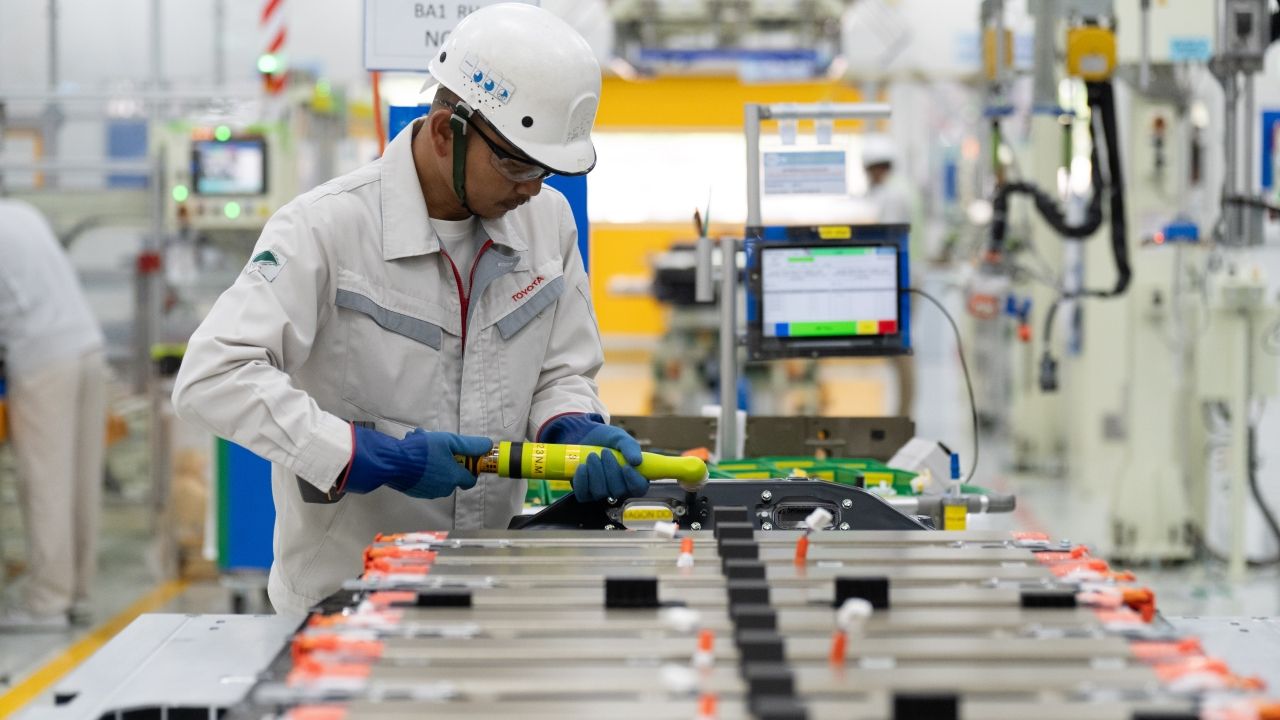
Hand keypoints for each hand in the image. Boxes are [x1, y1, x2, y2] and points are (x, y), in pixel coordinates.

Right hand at [344, 425, 492, 499]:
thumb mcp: (449, 441)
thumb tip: (488, 446)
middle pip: (452, 474)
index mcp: (454, 478)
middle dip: (446, 457)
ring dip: (432, 459)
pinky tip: (410, 453)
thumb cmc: (422, 451)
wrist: (391, 463)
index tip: (463, 455)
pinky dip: (421, 467)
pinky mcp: (414, 491)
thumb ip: (470, 444)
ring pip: (436, 473)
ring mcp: (428, 492)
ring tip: (418, 442)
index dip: (470, 466)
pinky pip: (423, 477)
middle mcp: (443, 489)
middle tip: (435, 442)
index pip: (471, 479)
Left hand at [540, 413, 647, 501]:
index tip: (626, 466)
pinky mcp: (584, 493)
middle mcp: (619, 490)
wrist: (585, 437)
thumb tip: (637, 461)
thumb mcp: (621, 438)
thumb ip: (630, 447)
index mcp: (634, 478)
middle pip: (618, 491)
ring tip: (592, 455)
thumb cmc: (608, 439)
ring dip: (596, 472)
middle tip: (605, 451)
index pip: (639, 488)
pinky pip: (583, 494)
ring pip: (600, 492)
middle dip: (611, 470)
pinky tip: (582, 466)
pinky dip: (582, 480)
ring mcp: (601, 494)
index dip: (634, 480)